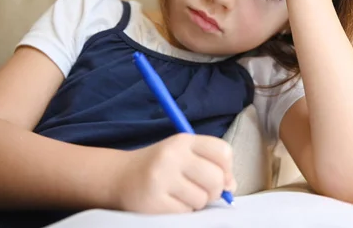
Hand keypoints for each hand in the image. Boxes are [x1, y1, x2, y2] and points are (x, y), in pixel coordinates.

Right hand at [112, 133, 235, 213]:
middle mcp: (172, 155)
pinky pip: (185, 213)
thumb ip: (211, 165)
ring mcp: (161, 178)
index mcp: (184, 140)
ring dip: (196, 202)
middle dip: (214, 191)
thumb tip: (231, 187)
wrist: (121, 177)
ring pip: (201, 199)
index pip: (223, 151)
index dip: (227, 169)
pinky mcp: (153, 201)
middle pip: (216, 178)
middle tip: (202, 190)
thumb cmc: (162, 167)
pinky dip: (182, 211)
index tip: (221, 176)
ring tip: (180, 195)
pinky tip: (170, 202)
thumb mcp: (184, 156)